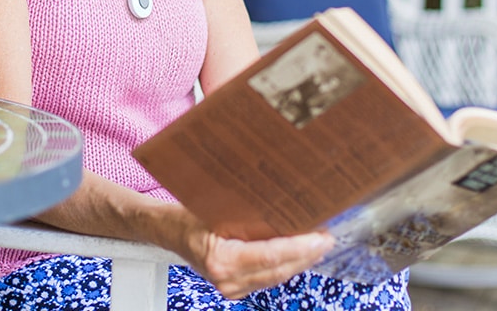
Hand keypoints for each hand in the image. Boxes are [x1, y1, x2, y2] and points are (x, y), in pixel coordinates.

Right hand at [175, 214, 334, 298]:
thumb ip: (250, 215)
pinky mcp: (234, 288)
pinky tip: (300, 254)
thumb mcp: (218, 208)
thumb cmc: (189, 216)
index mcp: (222, 261)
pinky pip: (267, 278)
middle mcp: (227, 280)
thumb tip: (286, 207)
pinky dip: (285, 266)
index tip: (321, 237)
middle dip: (306, 255)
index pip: (271, 256)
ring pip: (275, 277)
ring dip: (299, 261)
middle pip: (278, 270)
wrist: (168, 231)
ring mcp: (230, 288)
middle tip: (328, 238)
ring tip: (320, 244)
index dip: (300, 247)